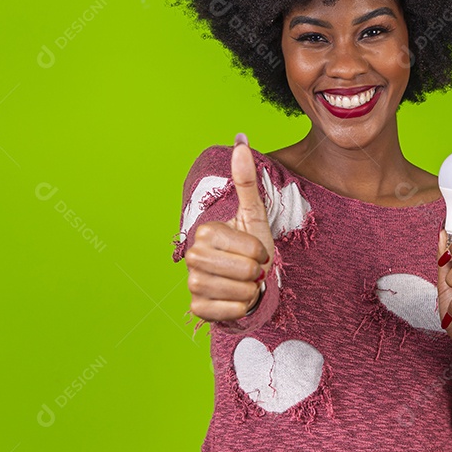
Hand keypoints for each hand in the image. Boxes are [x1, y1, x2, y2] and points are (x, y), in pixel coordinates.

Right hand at [185, 133, 274, 321]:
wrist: (248, 284)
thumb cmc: (252, 249)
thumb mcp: (254, 214)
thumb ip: (247, 179)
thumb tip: (241, 139)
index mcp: (205, 232)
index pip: (248, 249)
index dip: (260, 253)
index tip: (256, 252)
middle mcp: (192, 256)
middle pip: (243, 271)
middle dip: (256, 273)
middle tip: (251, 270)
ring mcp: (191, 284)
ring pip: (236, 292)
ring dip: (249, 291)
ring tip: (245, 284)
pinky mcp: (196, 308)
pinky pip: (227, 312)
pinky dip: (239, 308)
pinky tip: (236, 300)